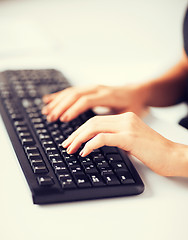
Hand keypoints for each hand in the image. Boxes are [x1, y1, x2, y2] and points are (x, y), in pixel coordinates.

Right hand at [42, 84, 147, 121]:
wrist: (139, 92)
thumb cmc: (135, 105)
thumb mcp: (128, 115)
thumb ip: (115, 123)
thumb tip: (102, 138)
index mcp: (107, 95)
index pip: (86, 101)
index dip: (73, 110)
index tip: (63, 119)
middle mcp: (98, 89)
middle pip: (75, 95)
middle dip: (61, 107)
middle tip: (51, 119)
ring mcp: (93, 88)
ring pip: (72, 92)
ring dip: (58, 101)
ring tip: (47, 112)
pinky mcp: (90, 89)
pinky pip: (73, 90)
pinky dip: (60, 95)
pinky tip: (50, 99)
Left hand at [62, 112, 187, 176]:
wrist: (173, 156)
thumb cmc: (154, 151)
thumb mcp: (131, 140)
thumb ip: (116, 138)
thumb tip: (98, 143)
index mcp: (125, 118)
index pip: (96, 119)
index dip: (81, 129)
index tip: (71, 139)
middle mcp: (125, 119)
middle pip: (92, 122)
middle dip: (75, 134)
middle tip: (66, 145)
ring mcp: (127, 127)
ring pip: (94, 127)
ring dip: (79, 138)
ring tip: (70, 149)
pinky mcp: (129, 138)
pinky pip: (103, 138)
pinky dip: (90, 144)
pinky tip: (84, 152)